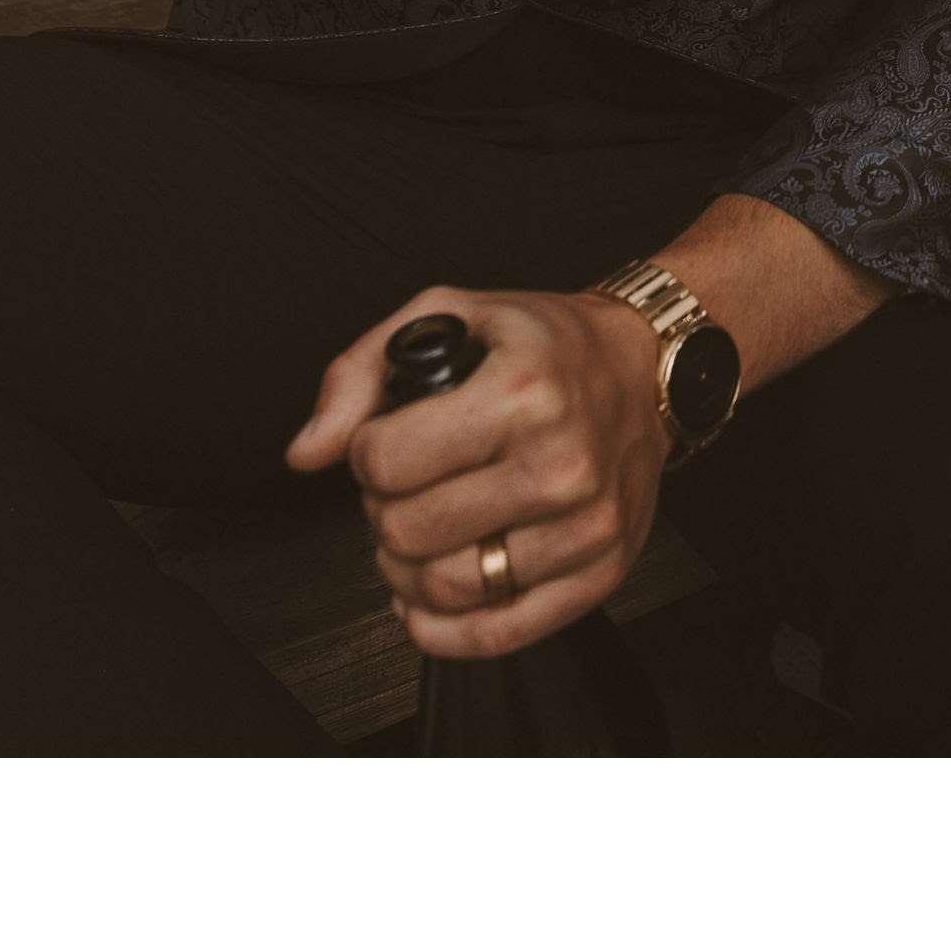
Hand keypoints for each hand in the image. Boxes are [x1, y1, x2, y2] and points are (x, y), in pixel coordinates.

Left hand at [284, 284, 666, 660]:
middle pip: (407, 532)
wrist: (643, 369)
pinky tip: (433, 593)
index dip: (368, 453)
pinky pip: (496, 635)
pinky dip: (444, 627)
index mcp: (524, 392)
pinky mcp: (600, 573)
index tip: (390, 441)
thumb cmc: (546, 344)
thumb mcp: (448, 314)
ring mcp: (586, 526)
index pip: (384, 462)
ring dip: (410, 567)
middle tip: (412, 485)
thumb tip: (308, 452)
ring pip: (444, 589)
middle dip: (386, 510)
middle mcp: (562, 463)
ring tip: (429, 529)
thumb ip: (358, 377)